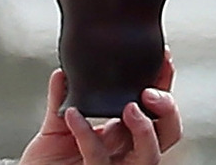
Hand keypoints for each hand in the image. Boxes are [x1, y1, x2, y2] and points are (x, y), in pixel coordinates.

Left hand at [19, 50, 181, 164]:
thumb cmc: (48, 161)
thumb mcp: (57, 126)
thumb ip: (61, 99)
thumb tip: (62, 72)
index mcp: (120, 138)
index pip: (152, 112)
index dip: (162, 88)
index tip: (163, 60)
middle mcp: (124, 155)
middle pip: (166, 136)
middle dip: (167, 111)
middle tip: (149, 92)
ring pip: (149, 156)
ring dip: (144, 130)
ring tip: (129, 107)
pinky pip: (98, 158)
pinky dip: (86, 134)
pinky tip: (73, 115)